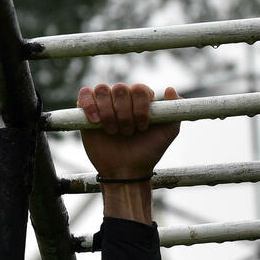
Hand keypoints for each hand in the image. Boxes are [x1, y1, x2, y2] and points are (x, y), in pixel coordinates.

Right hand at [78, 82, 180, 222]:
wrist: (126, 171)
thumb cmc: (147, 152)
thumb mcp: (168, 133)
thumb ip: (174, 110)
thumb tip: (171, 89)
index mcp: (141, 100)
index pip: (140, 88)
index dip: (141, 107)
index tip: (143, 127)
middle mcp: (122, 99)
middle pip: (120, 88)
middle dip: (125, 114)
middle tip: (128, 133)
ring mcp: (104, 104)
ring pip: (103, 90)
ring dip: (109, 113)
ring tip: (114, 132)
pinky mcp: (86, 111)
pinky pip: (85, 94)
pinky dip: (90, 105)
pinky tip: (97, 122)